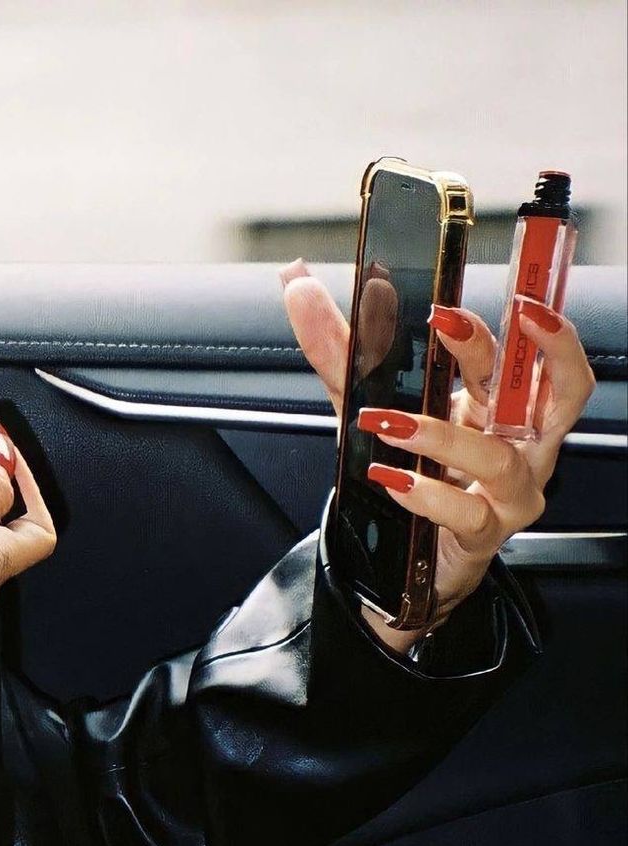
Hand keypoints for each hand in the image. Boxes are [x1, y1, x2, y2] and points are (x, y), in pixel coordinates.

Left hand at [281, 259, 594, 651]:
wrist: (403, 552)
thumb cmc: (406, 467)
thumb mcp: (366, 401)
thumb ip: (337, 346)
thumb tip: (297, 280)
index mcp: (498, 402)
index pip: (527, 354)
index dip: (518, 323)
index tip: (457, 302)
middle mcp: (519, 442)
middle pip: (560, 393)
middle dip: (526, 353)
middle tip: (455, 326)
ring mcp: (509, 491)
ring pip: (499, 457)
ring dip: (441, 435)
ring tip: (388, 422)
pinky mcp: (485, 534)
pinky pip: (467, 513)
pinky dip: (427, 495)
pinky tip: (391, 480)